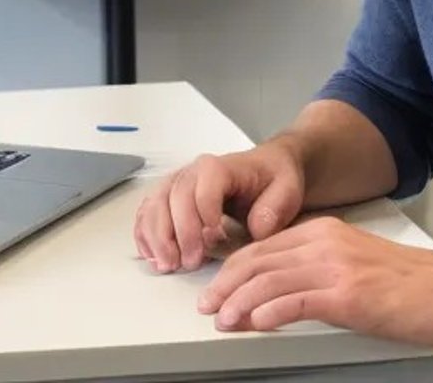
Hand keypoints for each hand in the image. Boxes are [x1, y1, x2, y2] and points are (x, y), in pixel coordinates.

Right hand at [133, 142, 304, 272]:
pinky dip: (145, 234)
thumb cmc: (274, 180)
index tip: (212, 242)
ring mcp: (177, 183)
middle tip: (188, 263)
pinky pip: (148, 212)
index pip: (202, 190)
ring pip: (155, 205)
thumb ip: (274, 208)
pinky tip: (152, 255)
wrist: (266, 169)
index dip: (202, 218)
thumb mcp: (286, 190)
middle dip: (177, 234)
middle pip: (172, 199)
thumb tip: (257, 227)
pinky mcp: (169, 197)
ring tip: (167, 265)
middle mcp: (192, 171)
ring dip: (156, 237)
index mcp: (219, 167)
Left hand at [196, 216, 432, 341]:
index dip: (233, 269)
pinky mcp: (347, 295)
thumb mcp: (354, 262)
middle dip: (225, 284)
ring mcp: (334, 267)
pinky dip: (268, 313)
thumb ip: (319, 266)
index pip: (262, 247)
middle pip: (258, 260)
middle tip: (206, 306)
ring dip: (239, 303)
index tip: (216, 288)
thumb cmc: (407, 284)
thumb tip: (280, 289)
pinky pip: (295, 302)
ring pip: (269, 281)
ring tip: (222, 321)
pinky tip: (255, 325)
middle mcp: (324, 242)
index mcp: (323, 231)